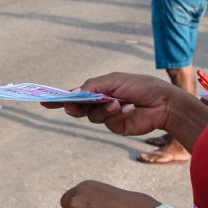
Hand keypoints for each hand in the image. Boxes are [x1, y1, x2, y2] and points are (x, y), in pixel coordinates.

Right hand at [42, 72, 187, 137]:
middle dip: (76, 107)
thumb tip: (74, 93)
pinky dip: (116, 115)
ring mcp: (108, 116)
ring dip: (103, 109)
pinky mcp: (117, 126)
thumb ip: (93, 86)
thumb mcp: (114, 80)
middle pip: (79, 108)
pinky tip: (129, 109)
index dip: (61, 99)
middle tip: (72, 106)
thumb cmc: (141, 86)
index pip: (77, 95)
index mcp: (100, 89)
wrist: (163, 103)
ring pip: (92, 116)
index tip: (45, 101)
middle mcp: (102, 103)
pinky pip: (107, 122)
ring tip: (118, 103)